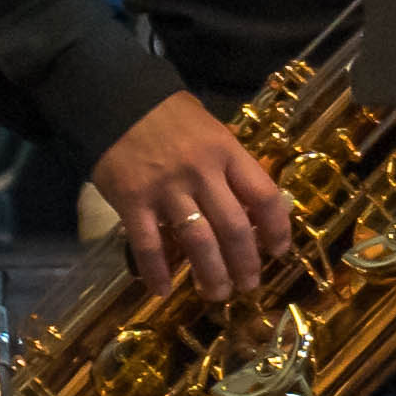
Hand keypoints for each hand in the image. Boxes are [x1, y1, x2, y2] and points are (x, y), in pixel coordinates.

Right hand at [90, 90, 299, 306]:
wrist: (116, 101)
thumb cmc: (170, 117)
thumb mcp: (213, 131)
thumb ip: (233, 165)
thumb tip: (257, 204)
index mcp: (228, 154)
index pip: (265, 197)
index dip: (277, 229)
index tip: (279, 251)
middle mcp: (202, 174)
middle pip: (234, 228)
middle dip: (245, 263)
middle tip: (248, 286)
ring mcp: (166, 189)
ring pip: (198, 241)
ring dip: (211, 274)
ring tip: (217, 294)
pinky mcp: (132, 201)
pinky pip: (148, 244)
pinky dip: (157, 271)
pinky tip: (162, 291)